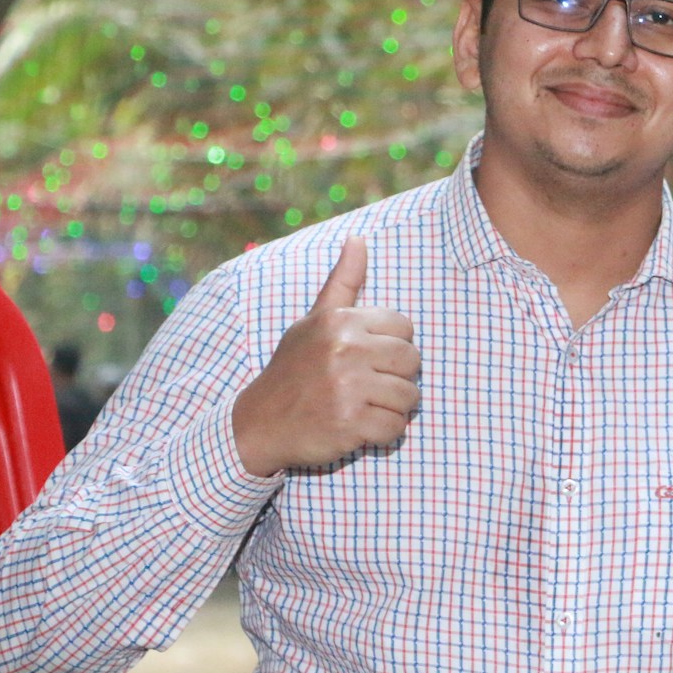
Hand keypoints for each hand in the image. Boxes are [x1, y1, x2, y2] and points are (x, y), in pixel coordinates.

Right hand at [231, 235, 420, 476]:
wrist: (259, 422)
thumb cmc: (295, 368)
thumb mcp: (315, 320)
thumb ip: (344, 281)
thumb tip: (358, 238)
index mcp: (341, 321)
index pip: (405, 328)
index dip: (391, 347)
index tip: (366, 358)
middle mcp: (345, 350)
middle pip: (412, 362)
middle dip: (396, 377)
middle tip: (366, 385)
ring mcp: (348, 387)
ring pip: (409, 397)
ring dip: (391, 407)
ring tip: (361, 405)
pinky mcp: (351, 423)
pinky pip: (395, 428)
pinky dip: (382, 433)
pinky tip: (357, 426)